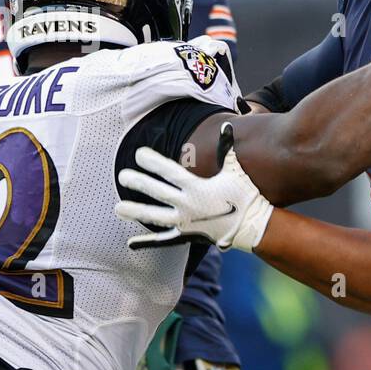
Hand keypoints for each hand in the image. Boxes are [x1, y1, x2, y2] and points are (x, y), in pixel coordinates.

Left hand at [115, 122, 273, 251]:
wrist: (253, 227)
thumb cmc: (245, 196)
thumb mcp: (235, 170)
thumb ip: (227, 149)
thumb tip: (227, 126)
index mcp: (198, 187)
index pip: (170, 171)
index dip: (153, 162)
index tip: (139, 154)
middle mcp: (188, 205)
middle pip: (157, 192)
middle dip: (138, 182)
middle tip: (122, 175)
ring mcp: (185, 223)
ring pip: (155, 217)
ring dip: (135, 211)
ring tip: (117, 208)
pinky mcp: (187, 237)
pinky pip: (164, 240)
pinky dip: (147, 242)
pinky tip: (131, 243)